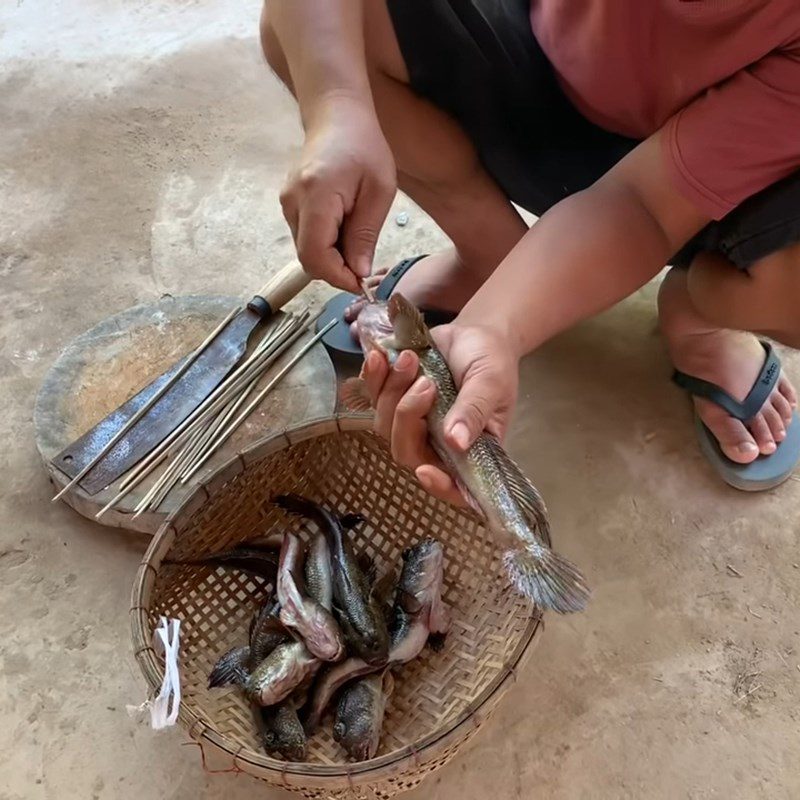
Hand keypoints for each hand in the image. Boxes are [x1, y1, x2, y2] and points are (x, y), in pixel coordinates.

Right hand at [280, 95, 395, 292]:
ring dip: (332, 258)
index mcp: (316, 196)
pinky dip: (326, 245)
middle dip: (337, 271)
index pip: (316, 256)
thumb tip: (359, 272)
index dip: (338, 277)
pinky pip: (306, 237)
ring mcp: (287, 203)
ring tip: (357, 240)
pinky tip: (345, 230)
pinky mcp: (289, 204)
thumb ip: (365, 234)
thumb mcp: (378, 191)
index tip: (362, 283)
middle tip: (364, 266)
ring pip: (306, 251)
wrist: (336, 116)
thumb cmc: (364, 147)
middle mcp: (293, 202)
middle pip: (308, 258)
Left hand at [361, 323, 518, 505]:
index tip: (425, 471)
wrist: (475, 332)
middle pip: (407, 452)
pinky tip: (378, 357)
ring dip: (392, 391)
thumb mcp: (490, 383)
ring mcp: (414, 423)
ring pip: (385, 426)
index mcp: (471, 449)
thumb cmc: (492, 361)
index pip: (455, 486)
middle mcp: (439, 444)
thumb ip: (474, 411)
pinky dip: (373, 379)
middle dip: (408, 416)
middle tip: (426, 382)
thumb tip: (457, 442)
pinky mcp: (395, 401)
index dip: (439, 487)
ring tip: (411, 359)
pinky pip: (373, 400)